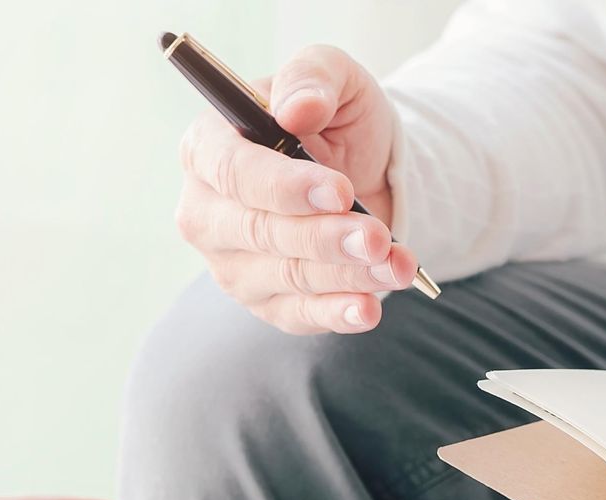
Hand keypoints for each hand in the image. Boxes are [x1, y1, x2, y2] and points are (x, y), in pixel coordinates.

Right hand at [174, 45, 416, 334]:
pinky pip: (299, 316)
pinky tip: (370, 308)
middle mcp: (208, 211)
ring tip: (397, 263)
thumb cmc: (334, 120)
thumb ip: (312, 77)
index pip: (234, 173)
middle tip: (377, 236)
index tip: (339, 192)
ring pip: (287, 276)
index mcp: (208, 147)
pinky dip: (338, 313)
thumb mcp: (333, 77)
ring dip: (346, 274)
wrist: (363, 172)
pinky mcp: (266, 302)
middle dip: (324, 238)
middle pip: (259, 232)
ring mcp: (232, 263)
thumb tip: (298, 108)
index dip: (284, 187)